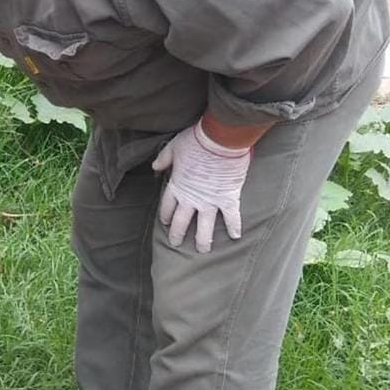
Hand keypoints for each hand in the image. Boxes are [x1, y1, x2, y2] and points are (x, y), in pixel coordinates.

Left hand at [152, 120, 250, 252]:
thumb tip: (154, 167)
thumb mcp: (173, 147)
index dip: (165, 215)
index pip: (167, 206)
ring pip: (204, 227)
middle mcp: (191, 198)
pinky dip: (234, 227)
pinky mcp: (228, 199)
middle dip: (177, 234)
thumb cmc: (195, 141)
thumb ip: (163, 159)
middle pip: (181, 221)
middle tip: (176, 244)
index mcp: (177, 186)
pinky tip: (236, 237)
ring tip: (202, 250)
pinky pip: (232, 217)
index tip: (166, 222)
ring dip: (203, 240)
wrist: (220, 140)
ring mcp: (210, 201)